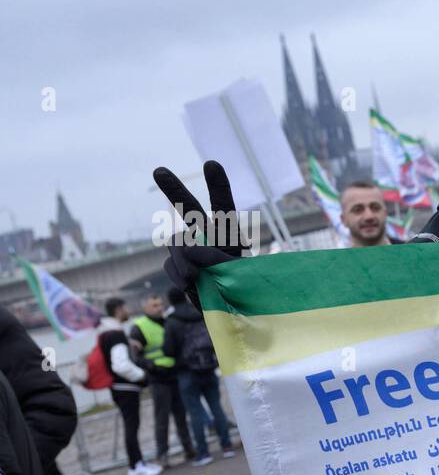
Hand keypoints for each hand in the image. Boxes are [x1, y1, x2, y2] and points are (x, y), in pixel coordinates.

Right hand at [153, 160, 251, 305]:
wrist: (229, 311)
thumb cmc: (243, 289)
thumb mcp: (239, 274)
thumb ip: (216, 258)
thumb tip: (187, 248)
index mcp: (229, 232)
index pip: (223, 204)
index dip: (217, 185)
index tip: (211, 164)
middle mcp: (206, 235)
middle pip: (189, 208)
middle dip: (174, 189)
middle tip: (158, 170)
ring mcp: (188, 249)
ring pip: (177, 244)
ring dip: (185, 260)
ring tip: (199, 277)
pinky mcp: (176, 265)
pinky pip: (170, 264)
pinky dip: (179, 275)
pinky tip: (191, 285)